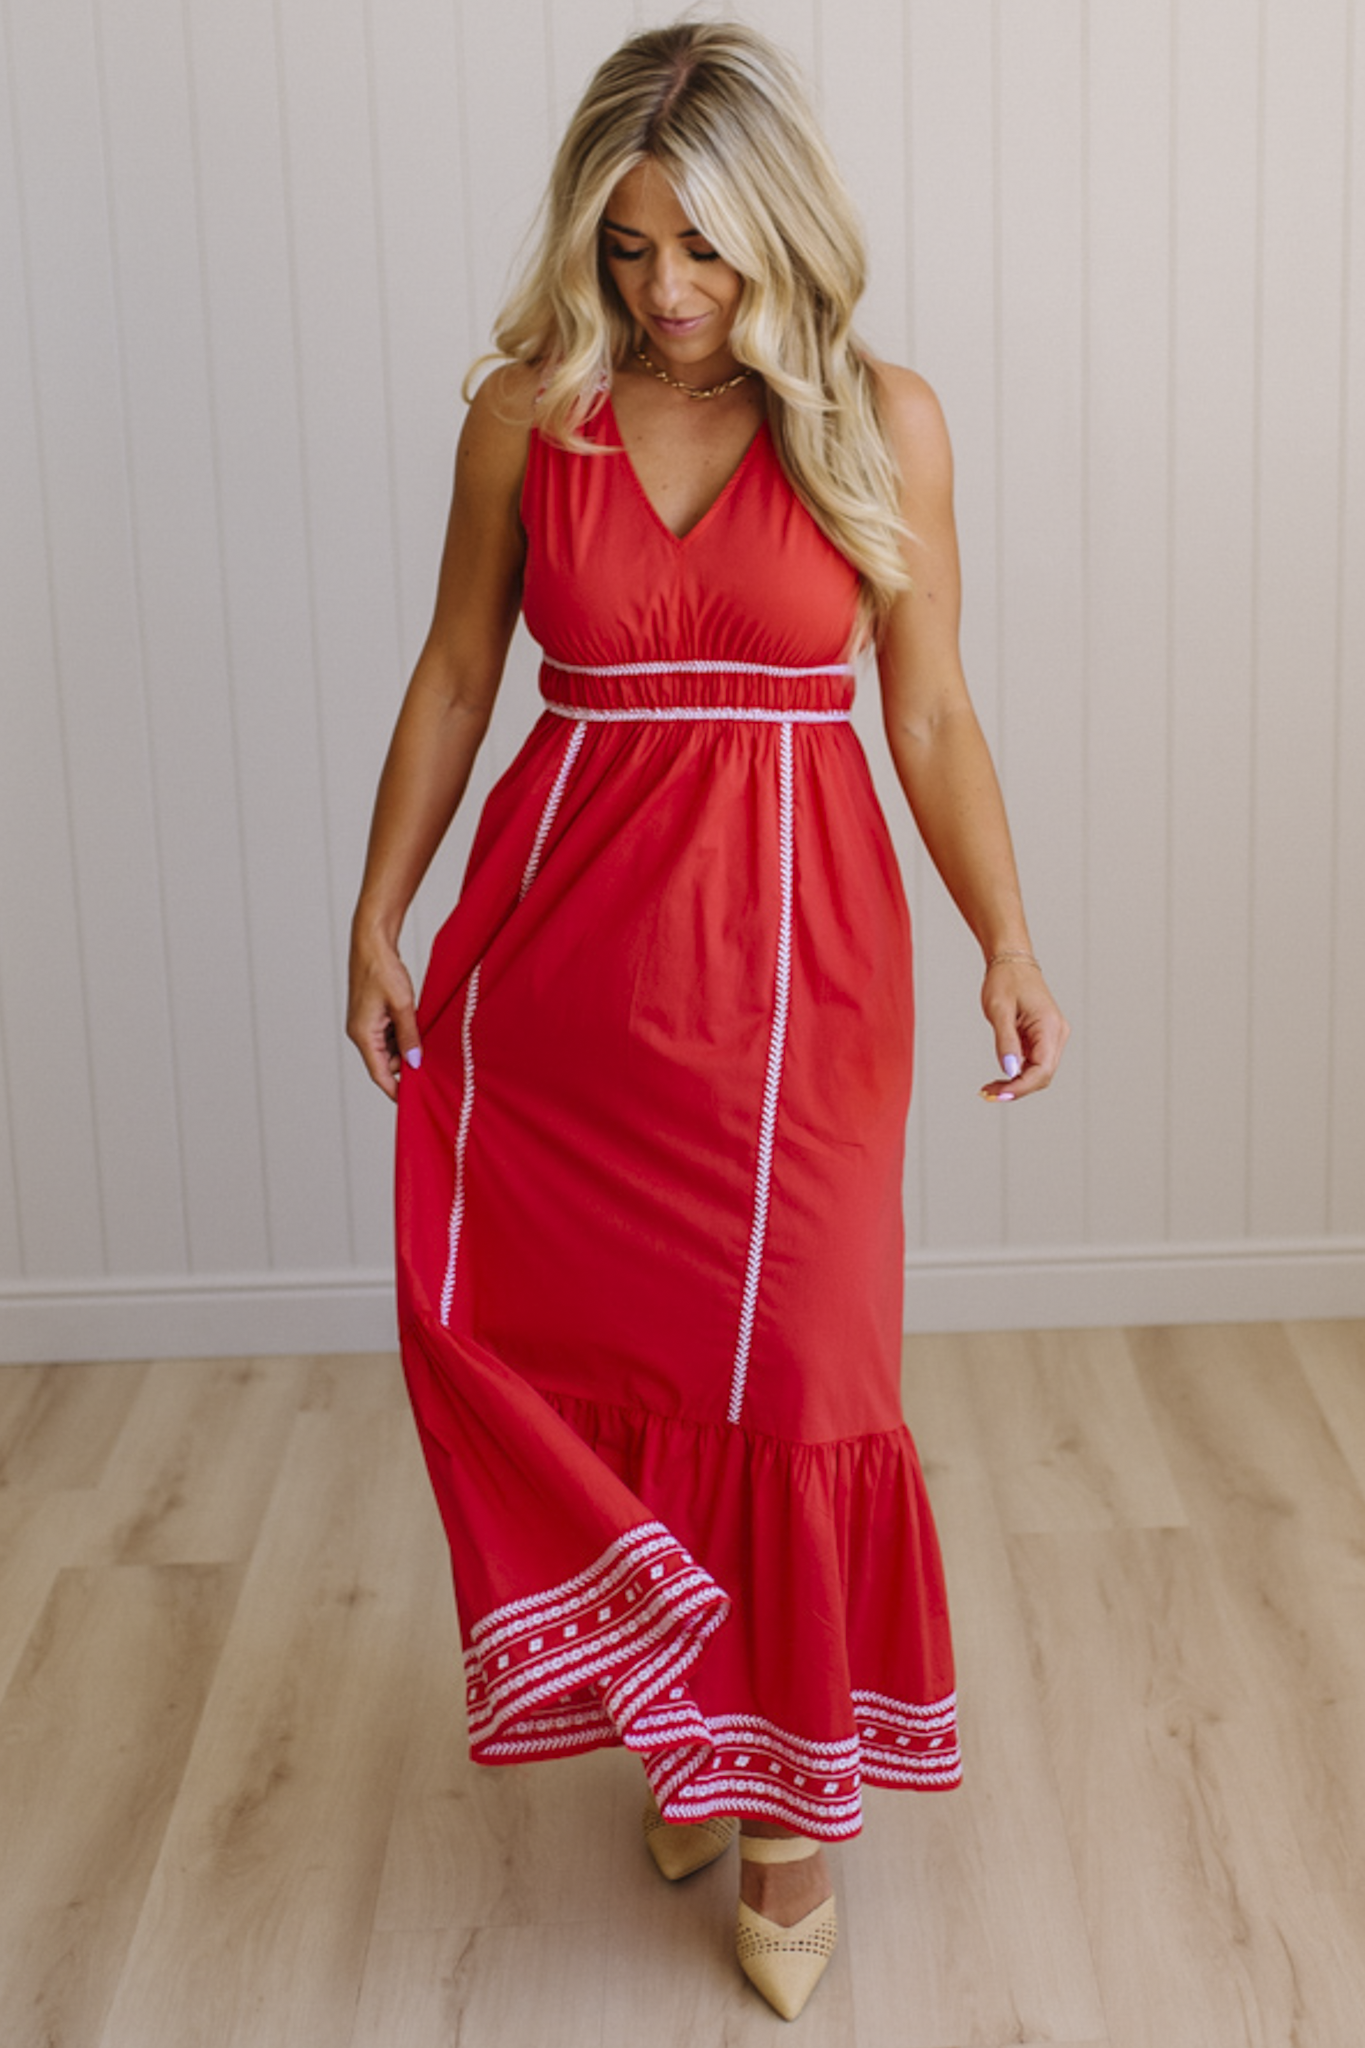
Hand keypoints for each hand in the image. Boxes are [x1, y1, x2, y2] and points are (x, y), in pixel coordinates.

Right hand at [347, 929, 420, 1101]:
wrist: (372, 940)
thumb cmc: (383, 968)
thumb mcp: (403, 1005)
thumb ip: (409, 1037)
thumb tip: (415, 1063)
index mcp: (362, 1034)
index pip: (379, 1074)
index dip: (396, 1090)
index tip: (414, 1101)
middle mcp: (360, 1032)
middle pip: (385, 1062)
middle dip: (407, 1065)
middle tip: (433, 1065)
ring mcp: (366, 1023)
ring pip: (389, 1048)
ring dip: (407, 1047)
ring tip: (426, 1037)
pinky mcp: (373, 1014)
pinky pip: (389, 1034)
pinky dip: (404, 1034)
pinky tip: (418, 1026)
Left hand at [979, 956, 1068, 1101]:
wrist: (1011, 962)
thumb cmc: (1006, 980)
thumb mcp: (999, 1011)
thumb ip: (1006, 1042)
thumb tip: (1009, 1070)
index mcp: (1050, 1027)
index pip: (1042, 1070)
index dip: (1021, 1087)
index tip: (999, 1094)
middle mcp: (1056, 1034)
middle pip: (1042, 1075)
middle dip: (1017, 1089)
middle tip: (988, 1094)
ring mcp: (1051, 1037)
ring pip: (1038, 1072)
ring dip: (1016, 1084)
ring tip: (990, 1088)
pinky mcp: (1042, 1038)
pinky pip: (1033, 1063)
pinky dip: (1016, 1073)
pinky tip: (999, 1078)